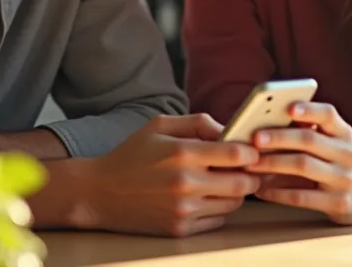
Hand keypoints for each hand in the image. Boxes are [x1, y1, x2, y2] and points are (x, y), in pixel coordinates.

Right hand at [80, 114, 261, 236]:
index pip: (236, 154)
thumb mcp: (160, 126)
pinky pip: (217, 220)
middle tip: (245, 168)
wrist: (100, 193)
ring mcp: (184, 210)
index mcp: (182, 153)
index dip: (251, 152)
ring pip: (234, 204)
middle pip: (243, 184)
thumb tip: (229, 130)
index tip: (250, 150)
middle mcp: (185, 184)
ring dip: (235, 192)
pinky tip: (205, 197)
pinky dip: (218, 209)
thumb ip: (198, 122)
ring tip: (222, 181)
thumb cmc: (132, 155)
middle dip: (250, 175)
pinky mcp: (180, 229)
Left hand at [247, 102, 351, 224]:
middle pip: (309, 140)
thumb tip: (263, 122)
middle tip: (254, 139)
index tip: (287, 107)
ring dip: (272, 164)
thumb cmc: (336, 160)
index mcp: (343, 133)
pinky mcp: (338, 204)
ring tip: (250, 164)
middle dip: (279, 138)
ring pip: (303, 166)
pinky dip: (278, 193)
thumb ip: (306, 131)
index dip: (308, 110)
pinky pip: (302, 197)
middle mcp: (346, 154)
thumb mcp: (332, 141)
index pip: (328, 114)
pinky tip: (260, 190)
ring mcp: (344, 180)